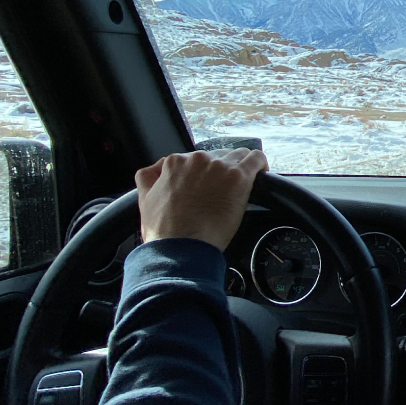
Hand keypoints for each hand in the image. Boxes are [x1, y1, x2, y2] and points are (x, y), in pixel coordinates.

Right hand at [134, 148, 268, 250]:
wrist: (180, 248)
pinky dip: (260, 164)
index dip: (204, 174)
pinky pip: (256, 159)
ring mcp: (219, 166)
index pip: (196, 160)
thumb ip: (148, 179)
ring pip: (238, 156)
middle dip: (221, 172)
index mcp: (174, 163)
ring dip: (241, 168)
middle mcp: (197, 159)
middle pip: (218, 157)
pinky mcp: (238, 177)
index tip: (209, 187)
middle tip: (223, 192)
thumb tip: (154, 171)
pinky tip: (261, 173)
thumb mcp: (144, 200)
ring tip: (242, 185)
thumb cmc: (164, 232)